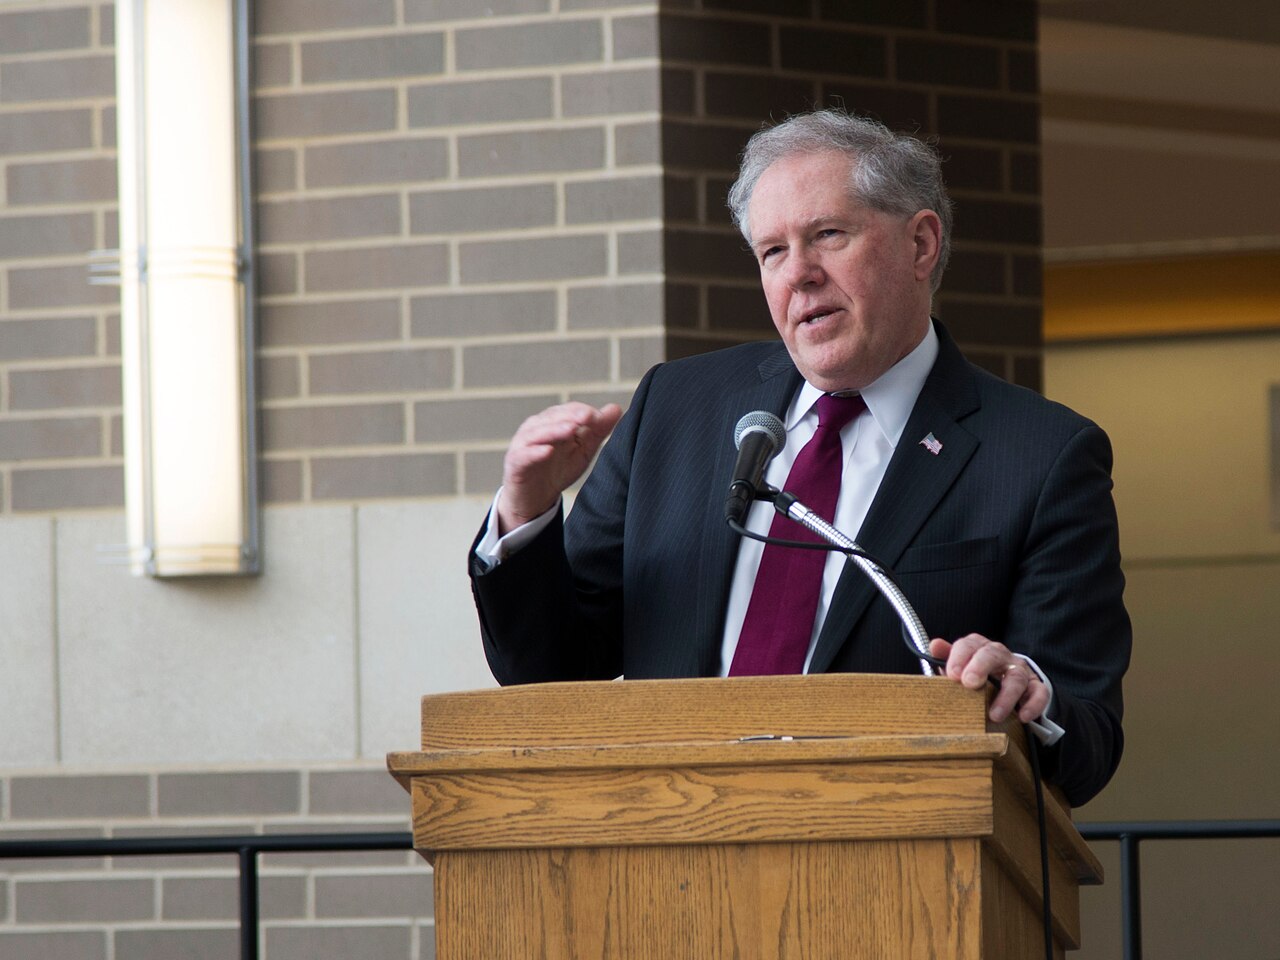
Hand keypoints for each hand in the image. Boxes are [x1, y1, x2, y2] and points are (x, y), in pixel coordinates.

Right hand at [497, 402, 622, 533]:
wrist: (535, 499)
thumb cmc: (557, 470)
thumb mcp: (583, 451)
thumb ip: (597, 431)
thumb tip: (616, 408)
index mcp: (553, 423)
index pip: (569, 410)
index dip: (583, 412)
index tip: (599, 417)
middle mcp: (536, 428)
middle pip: (552, 417)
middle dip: (570, 416)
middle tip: (588, 416)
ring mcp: (524, 445)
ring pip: (537, 432)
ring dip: (554, 430)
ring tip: (570, 429)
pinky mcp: (516, 463)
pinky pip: (524, 455)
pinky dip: (535, 452)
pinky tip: (547, 451)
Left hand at [928, 634, 1049, 724]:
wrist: (1007, 682)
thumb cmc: (978, 676)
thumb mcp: (960, 666)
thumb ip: (947, 658)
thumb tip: (935, 645)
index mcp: (979, 648)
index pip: (969, 644)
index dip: (960, 657)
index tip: (952, 674)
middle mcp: (1000, 655)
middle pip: (992, 654)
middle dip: (980, 667)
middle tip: (970, 684)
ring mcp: (1019, 670)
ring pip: (1016, 677)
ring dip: (1006, 696)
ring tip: (994, 715)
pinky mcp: (1036, 686)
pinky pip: (1040, 692)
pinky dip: (1033, 704)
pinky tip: (1023, 717)